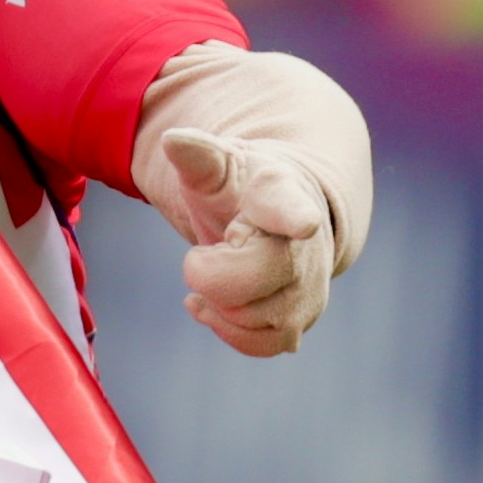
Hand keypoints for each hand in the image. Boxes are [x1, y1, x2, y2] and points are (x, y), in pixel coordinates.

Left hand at [132, 44, 369, 358]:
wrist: (282, 218)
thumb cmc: (242, 188)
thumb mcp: (219, 166)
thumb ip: (197, 156)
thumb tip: (172, 139)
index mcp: (282, 195)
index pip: (288, 208)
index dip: (294, 218)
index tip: (303, 223)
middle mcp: (307, 245)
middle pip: (254, 278)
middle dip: (210, 273)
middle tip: (203, 255)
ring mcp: (310, 285)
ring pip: (253, 318)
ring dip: (218, 302)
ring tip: (214, 271)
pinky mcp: (302, 318)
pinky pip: (262, 343)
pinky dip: (228, 328)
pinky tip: (211, 305)